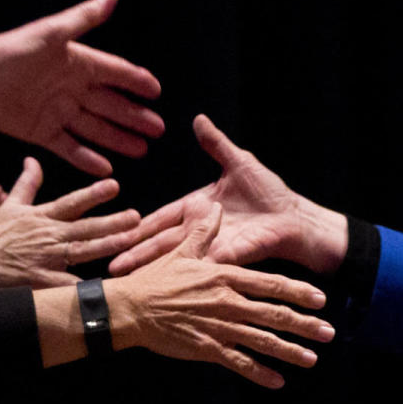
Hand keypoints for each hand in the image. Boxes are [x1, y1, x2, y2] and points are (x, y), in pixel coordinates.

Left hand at [0, 0, 163, 175]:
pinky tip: (106, 168)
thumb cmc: (14, 52)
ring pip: (95, 129)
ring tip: (141, 150)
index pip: (115, 72)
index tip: (156, 91)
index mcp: (77, 63)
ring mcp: (58, 112)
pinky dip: (87, 158)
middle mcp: (71, 88)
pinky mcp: (42, 132)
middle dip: (134, 117)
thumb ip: (86, 17)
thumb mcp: (54, 33)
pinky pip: (70, 147)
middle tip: (158, 129)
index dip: (135, 81)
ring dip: (118, 139)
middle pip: (110, 105)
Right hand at [0, 157, 140, 287]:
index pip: (72, 202)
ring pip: (83, 252)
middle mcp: (47, 236)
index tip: (115, 184)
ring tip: (132, 240)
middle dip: (113, 221)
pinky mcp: (40, 282)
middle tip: (137, 216)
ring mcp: (45, 260)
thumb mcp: (9, 206)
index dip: (94, 193)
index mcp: (41, 217)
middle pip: (86, 227)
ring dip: (108, 245)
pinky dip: (86, 287)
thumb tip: (33, 160)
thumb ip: (27, 184)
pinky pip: (68, 286)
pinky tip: (107, 287)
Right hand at [105, 203, 334, 388]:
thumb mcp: (182, 251)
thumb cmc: (154, 279)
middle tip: (329, 332)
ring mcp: (219, 326)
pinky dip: (259, 373)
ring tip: (312, 358)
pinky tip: (278, 381)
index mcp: (225, 277)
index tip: (320, 299)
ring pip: (262, 340)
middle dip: (305, 324)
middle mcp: (227, 302)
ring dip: (290, 350)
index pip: (271, 284)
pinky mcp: (206, 347)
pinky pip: (239, 362)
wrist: (130, 307)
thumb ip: (203, 231)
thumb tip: (214, 205)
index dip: (298, 292)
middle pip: (275, 313)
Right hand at [109, 114, 347, 275]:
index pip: (161, 217)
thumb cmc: (270, 193)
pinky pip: (197, 269)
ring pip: (173, 259)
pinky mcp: (225, 261)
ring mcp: (210, 249)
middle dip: (134, 251)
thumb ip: (216, 144)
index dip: (139, 225)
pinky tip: (159, 284)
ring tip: (123, 276)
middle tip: (107, 261)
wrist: (295, 219)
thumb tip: (199, 119)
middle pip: (160, 242)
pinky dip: (178, 277)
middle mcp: (199, 231)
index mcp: (197, 208)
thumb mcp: (239, 163)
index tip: (116, 231)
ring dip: (149, 268)